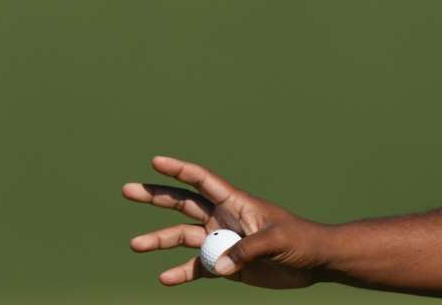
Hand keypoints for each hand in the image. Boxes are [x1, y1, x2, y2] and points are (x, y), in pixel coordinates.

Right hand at [122, 156, 330, 288]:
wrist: (314, 262)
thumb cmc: (302, 240)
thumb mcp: (278, 239)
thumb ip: (248, 249)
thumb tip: (218, 264)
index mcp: (236, 203)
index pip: (203, 181)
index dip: (180, 170)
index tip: (156, 161)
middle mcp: (223, 219)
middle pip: (182, 204)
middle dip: (155, 196)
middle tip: (127, 189)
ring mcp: (222, 241)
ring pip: (183, 237)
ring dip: (159, 240)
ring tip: (135, 244)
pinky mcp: (226, 264)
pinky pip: (197, 267)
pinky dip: (180, 273)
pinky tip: (165, 278)